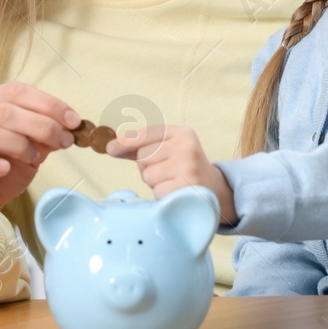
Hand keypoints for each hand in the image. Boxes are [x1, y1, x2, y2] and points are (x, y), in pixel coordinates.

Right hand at [0, 81, 78, 259]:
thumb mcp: (27, 153)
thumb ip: (43, 137)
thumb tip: (69, 126)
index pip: (15, 91)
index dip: (48, 103)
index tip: (74, 121)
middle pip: (3, 110)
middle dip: (41, 124)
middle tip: (64, 141)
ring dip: (18, 143)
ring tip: (35, 158)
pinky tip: (4, 169)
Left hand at [109, 125, 235, 219]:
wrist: (217, 191)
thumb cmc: (185, 169)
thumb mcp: (170, 150)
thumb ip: (142, 147)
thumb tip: (111, 147)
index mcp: (182, 133)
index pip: (147, 133)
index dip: (126, 141)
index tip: (111, 149)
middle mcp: (186, 147)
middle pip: (143, 156)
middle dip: (147, 167)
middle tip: (166, 172)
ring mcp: (188, 167)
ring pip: (147, 175)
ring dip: (154, 182)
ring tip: (172, 181)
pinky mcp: (186, 188)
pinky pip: (156, 190)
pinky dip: (161, 194)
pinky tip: (175, 192)